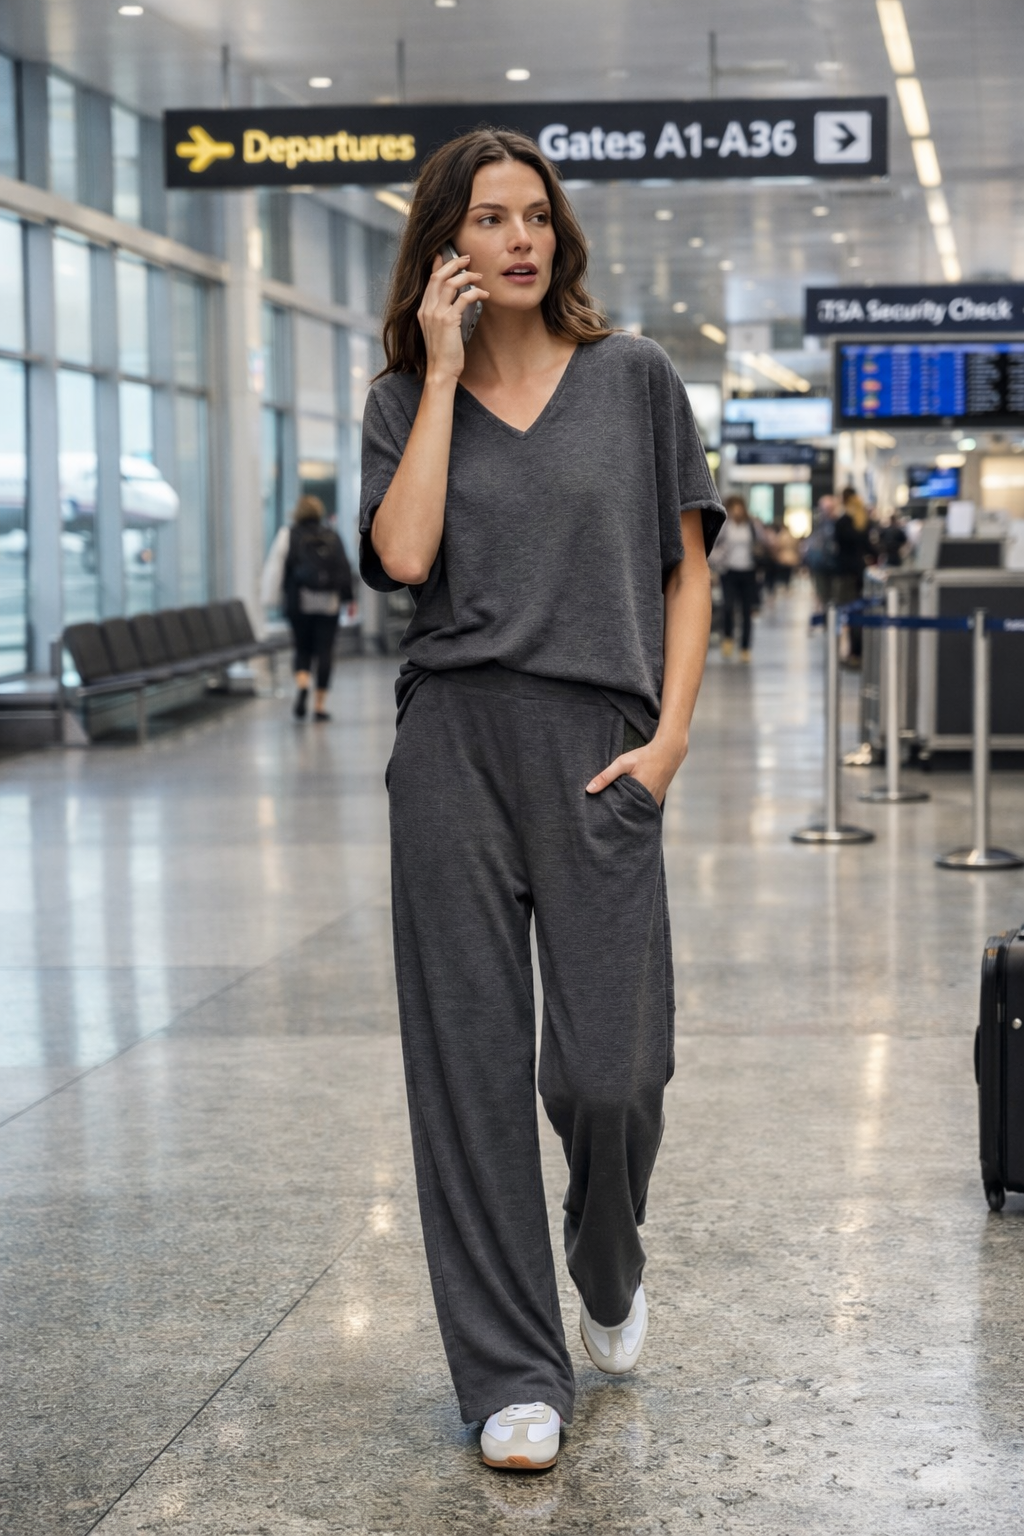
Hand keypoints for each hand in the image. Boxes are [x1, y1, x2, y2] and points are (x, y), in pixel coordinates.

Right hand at [417, 253, 489, 383]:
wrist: (440, 371)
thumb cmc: (443, 354)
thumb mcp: (439, 331)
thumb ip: (442, 315)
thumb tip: (455, 303)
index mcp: (423, 310)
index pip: (430, 281)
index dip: (438, 265)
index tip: (446, 255)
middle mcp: (427, 309)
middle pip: (438, 276)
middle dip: (454, 264)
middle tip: (467, 259)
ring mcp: (436, 314)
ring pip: (450, 283)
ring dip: (466, 276)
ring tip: (478, 276)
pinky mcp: (448, 321)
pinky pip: (463, 298)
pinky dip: (475, 293)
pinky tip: (484, 294)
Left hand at [585, 734, 688, 806]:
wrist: (668, 753)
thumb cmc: (644, 757)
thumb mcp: (622, 763)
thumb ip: (606, 776)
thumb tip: (589, 789)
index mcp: (638, 794)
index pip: (620, 811)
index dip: (610, 813)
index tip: (600, 816)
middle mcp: (648, 801)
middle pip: (628, 813)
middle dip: (618, 814)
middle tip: (604, 817)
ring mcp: (655, 802)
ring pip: (637, 812)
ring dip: (627, 811)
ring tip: (614, 813)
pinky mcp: (657, 800)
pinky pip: (644, 808)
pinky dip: (636, 807)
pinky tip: (627, 805)